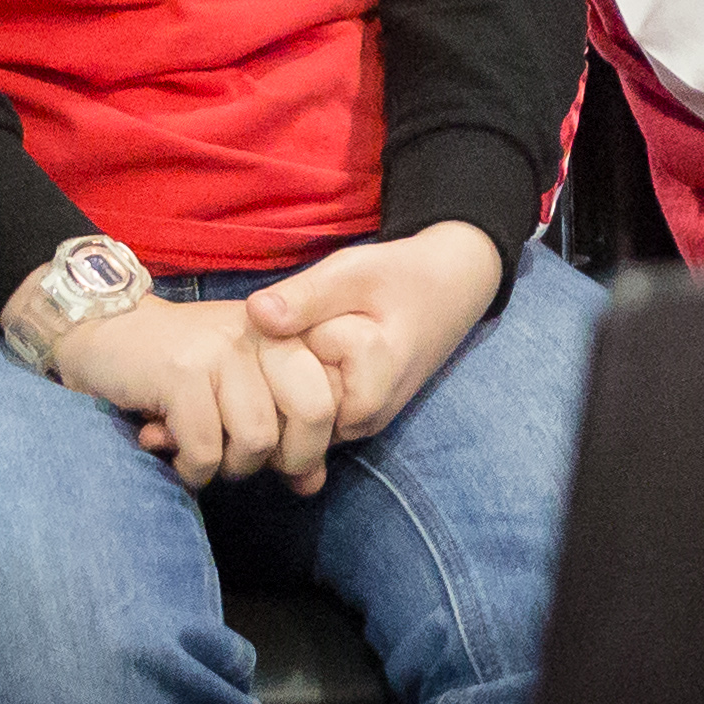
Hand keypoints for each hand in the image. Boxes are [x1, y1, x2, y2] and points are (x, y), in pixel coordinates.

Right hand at [44, 294, 344, 494]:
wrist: (107, 331)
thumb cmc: (183, 370)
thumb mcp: (244, 393)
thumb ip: (285, 433)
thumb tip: (312, 485)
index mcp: (292, 333)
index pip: (337, 397)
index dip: (315, 443)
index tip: (282, 457)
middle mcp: (267, 333)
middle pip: (316, 413)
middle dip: (288, 458)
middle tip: (250, 463)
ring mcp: (224, 349)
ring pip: (258, 439)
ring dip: (231, 467)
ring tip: (208, 457)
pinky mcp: (181, 371)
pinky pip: (206, 448)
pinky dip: (193, 469)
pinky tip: (177, 457)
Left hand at [244, 222, 506, 443]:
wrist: (450, 291)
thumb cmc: (403, 276)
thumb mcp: (355, 271)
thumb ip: (306, 294)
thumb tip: (253, 313)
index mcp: (370, 391)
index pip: (294, 361)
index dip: (308, 325)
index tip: (348, 309)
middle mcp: (360, 425)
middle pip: (284, 392)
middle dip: (291, 353)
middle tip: (334, 322)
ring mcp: (351, 432)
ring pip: (286, 406)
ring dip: (292, 370)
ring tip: (329, 338)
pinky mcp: (344, 429)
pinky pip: (295, 413)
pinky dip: (295, 384)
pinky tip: (321, 356)